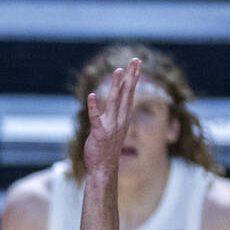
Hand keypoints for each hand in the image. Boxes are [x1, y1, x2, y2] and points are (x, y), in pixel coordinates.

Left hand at [83, 59, 141, 177]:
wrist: (103, 169)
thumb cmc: (107, 148)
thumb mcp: (115, 128)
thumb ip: (116, 113)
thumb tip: (118, 99)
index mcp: (123, 118)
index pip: (130, 94)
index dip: (134, 78)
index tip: (138, 63)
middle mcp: (120, 120)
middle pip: (126, 94)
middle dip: (131, 76)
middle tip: (135, 60)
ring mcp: (110, 127)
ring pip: (114, 103)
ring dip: (116, 86)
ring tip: (118, 71)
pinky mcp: (99, 134)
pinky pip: (96, 119)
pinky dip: (93, 107)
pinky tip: (91, 96)